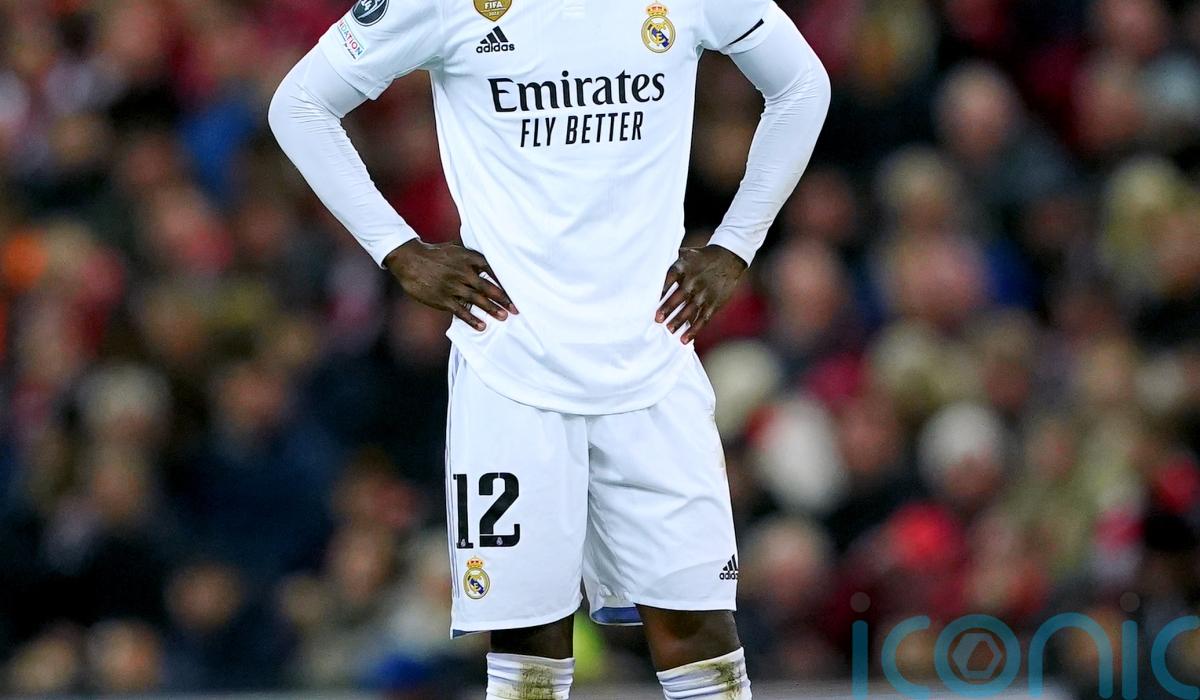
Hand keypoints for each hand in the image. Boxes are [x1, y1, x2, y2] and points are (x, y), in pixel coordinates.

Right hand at [385, 239, 517, 331]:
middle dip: (503, 299)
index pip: (492, 269)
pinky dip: (472, 320)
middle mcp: (462, 272)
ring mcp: (452, 286)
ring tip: (503, 318)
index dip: (505, 281)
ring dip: (491, 310)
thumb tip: (491, 259)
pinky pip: (460, 311)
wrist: (409, 259)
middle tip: (516, 309)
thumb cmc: (434, 253)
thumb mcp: (455, 248)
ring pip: (476, 300)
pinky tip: (481, 326)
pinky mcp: (442, 298)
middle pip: (487, 287)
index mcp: (467, 258)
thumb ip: (472, 255)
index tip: (517, 290)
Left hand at [656, 244, 747, 343]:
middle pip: (680, 296)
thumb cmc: (701, 258)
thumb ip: (670, 263)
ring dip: (679, 321)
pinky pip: (703, 319)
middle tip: (657, 319)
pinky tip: (684, 340)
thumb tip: (647, 272)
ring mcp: (705, 293)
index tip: (649, 299)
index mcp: (685, 267)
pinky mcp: (714, 304)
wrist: (729, 258)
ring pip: (691, 310)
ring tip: (669, 330)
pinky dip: (694, 330)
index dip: (660, 289)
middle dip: (668, 308)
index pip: (670, 278)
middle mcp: (695, 280)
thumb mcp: (686, 254)